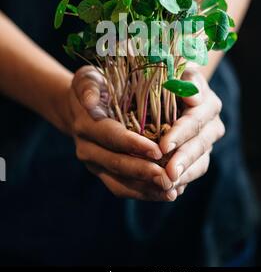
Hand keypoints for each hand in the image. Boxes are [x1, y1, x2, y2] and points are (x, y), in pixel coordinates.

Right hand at [67, 66, 177, 200]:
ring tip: (171, 191)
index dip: (133, 144)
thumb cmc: (93, 86)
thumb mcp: (87, 78)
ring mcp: (95, 164)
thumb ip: (88, 87)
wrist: (78, 108)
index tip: (158, 150)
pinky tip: (165, 193)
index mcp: (86, 124)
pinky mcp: (104, 173)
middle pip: (116, 164)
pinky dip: (144, 193)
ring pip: (119, 183)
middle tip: (168, 178)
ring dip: (146, 189)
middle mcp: (87, 148)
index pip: (111, 136)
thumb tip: (91, 100)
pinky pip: (122, 188)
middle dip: (143, 172)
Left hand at [159, 62, 224, 193]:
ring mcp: (209, 141)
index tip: (164, 145)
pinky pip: (197, 170)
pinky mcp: (203, 155)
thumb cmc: (171, 78)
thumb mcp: (177, 72)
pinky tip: (171, 189)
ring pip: (201, 160)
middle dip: (183, 159)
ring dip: (185, 174)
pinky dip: (185, 180)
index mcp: (208, 102)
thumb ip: (185, 81)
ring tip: (169, 185)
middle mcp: (213, 122)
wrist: (177, 89)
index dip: (180, 133)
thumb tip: (191, 95)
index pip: (195, 120)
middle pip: (199, 143)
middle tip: (168, 173)